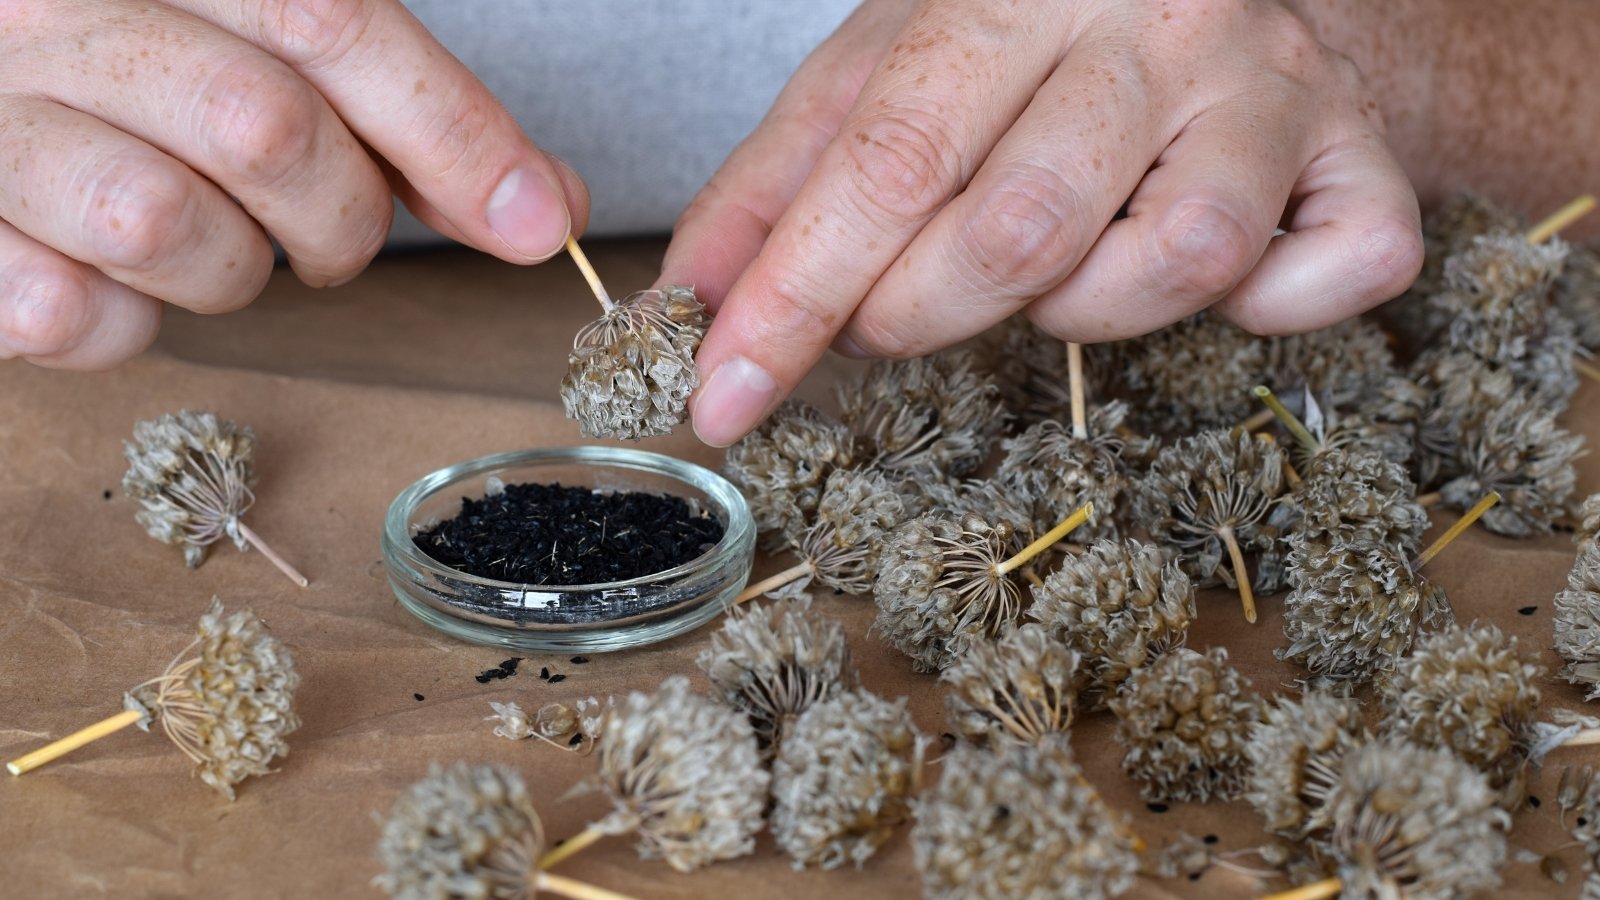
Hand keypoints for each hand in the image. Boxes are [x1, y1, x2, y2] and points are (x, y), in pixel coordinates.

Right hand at [0, 0, 587, 368]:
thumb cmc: (136, 99)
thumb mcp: (269, 67)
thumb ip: (402, 125)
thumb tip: (542, 204)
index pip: (330, 21)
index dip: (449, 128)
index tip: (534, 219)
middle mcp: (57, 10)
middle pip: (266, 126)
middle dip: (338, 220)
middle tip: (325, 238)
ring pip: (164, 222)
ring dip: (225, 272)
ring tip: (201, 246)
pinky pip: (71, 311)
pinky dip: (121, 326)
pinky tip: (106, 282)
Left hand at [665, 0, 1423, 446]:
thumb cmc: (1036, 40)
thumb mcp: (884, 69)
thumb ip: (779, 182)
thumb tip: (690, 308)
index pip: (886, 159)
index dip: (794, 296)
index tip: (722, 399)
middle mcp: (1159, 22)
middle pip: (1020, 227)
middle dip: (919, 316)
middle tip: (890, 316)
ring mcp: (1275, 90)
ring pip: (1175, 263)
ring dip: (1084, 314)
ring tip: (1060, 267)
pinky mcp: (1365, 159)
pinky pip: (1332, 272)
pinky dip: (1268, 309)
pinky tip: (1219, 277)